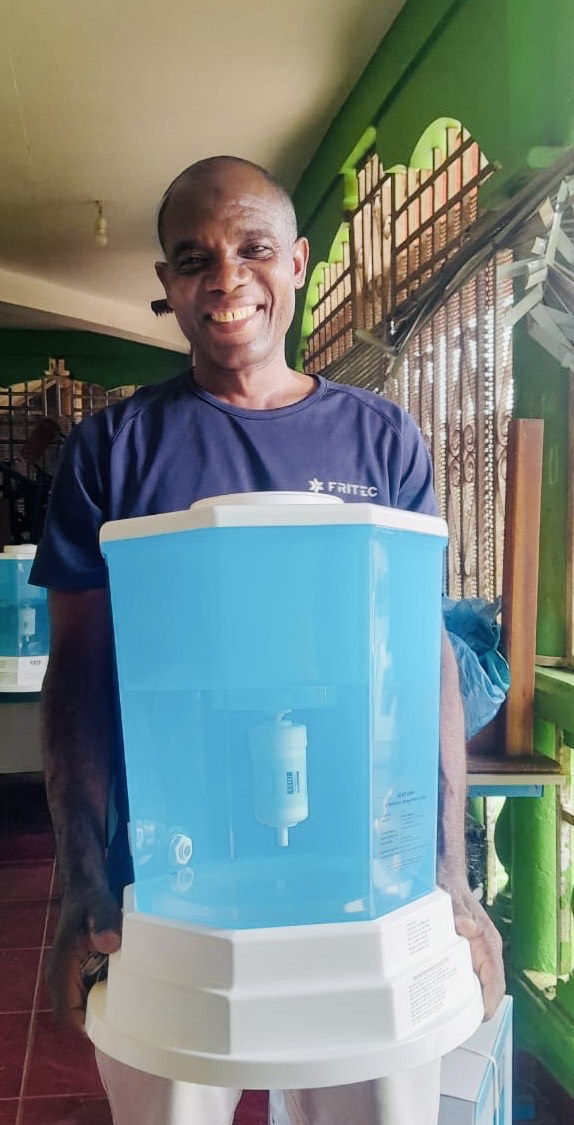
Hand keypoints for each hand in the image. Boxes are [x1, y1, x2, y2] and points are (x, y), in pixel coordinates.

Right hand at [47, 883, 121, 1030]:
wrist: (84, 889)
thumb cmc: (90, 901)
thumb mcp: (99, 907)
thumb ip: (104, 924)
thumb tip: (110, 944)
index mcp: (61, 970)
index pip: (66, 1013)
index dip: (86, 1026)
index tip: (113, 1028)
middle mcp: (61, 977)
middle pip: (75, 1014)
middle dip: (98, 1020)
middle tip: (128, 1021)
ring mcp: (68, 976)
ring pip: (83, 1005)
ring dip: (102, 1008)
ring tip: (131, 1009)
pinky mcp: (77, 971)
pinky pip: (88, 993)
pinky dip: (104, 995)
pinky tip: (126, 990)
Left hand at [450, 885, 505, 1019]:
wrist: (447, 879)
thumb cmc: (451, 889)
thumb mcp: (451, 899)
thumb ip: (458, 913)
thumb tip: (467, 928)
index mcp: (487, 943)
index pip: (495, 981)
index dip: (489, 1003)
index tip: (477, 1018)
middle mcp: (485, 952)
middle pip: (488, 990)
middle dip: (476, 1009)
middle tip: (455, 1025)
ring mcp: (476, 955)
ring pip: (478, 986)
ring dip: (468, 1002)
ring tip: (448, 1018)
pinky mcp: (466, 955)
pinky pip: (467, 978)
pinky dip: (460, 990)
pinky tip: (443, 998)